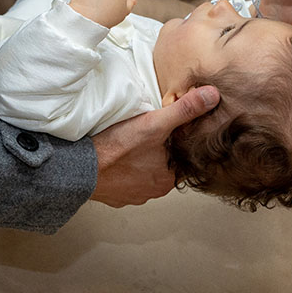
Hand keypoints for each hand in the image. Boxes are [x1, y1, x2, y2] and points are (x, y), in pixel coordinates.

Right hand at [90, 85, 219, 206]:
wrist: (78, 169)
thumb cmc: (115, 149)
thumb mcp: (155, 123)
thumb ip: (185, 110)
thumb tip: (212, 97)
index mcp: (167, 180)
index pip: (182, 160)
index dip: (177, 143)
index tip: (170, 131)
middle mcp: (151, 192)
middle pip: (162, 166)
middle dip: (158, 151)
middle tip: (147, 132)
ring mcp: (130, 195)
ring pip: (142, 173)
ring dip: (138, 159)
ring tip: (130, 142)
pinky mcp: (112, 195)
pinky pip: (123, 179)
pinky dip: (121, 168)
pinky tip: (116, 154)